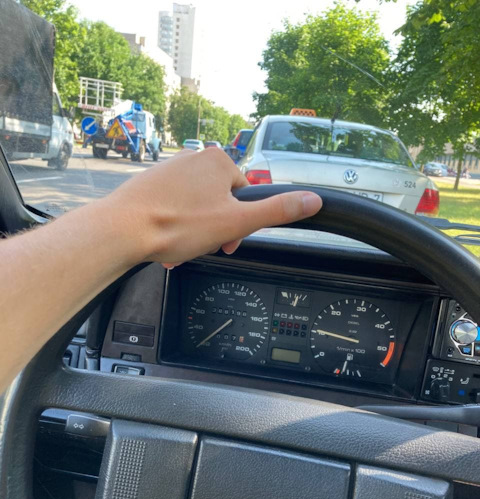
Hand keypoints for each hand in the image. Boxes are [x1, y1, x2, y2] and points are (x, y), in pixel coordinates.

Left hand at [102, 148, 321, 267]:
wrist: (121, 230)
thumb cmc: (177, 224)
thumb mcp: (236, 222)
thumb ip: (277, 211)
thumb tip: (313, 201)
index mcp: (219, 160)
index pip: (244, 196)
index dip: (239, 225)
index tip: (226, 243)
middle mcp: (194, 158)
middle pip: (220, 202)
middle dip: (215, 230)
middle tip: (202, 247)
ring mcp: (170, 169)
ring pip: (196, 208)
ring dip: (194, 233)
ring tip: (179, 248)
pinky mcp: (150, 184)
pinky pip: (174, 208)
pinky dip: (174, 227)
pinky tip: (165, 243)